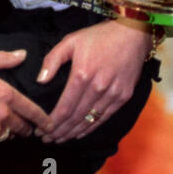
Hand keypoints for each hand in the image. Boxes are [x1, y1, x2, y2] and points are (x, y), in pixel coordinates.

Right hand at [0, 50, 52, 149]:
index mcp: (4, 94)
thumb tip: (22, 55)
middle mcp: (2, 114)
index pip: (31, 109)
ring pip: (3, 134)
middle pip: (20, 126)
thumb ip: (2, 59)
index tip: (49, 125)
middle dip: (25, 128)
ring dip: (3, 131)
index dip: (42, 119)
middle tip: (25, 129)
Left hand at [37, 19, 150, 142]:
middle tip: (47, 140)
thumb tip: (40, 80)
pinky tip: (80, 133)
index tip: (41, 131)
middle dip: (59, 132)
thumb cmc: (100, 36)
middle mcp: (97, 87)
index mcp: (82, 74)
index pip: (64, 108)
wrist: (133, 33)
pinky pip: (105, 117)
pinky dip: (91, 128)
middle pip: (75, 118)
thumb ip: (53, 60)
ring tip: (60, 140)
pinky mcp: (124, 96)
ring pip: (90, 121)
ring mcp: (113, 93)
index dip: (51, 123)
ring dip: (73, 133)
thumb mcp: (71, 41)